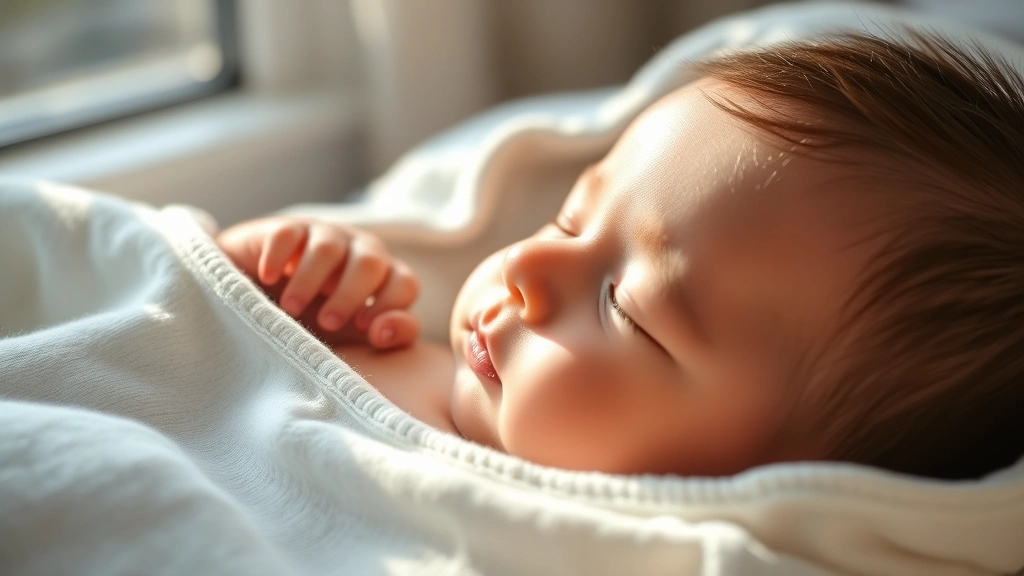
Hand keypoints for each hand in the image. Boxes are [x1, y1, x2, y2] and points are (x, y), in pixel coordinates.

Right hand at [216, 216, 419, 349]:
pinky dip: (278, 258)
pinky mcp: (285, 228)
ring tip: (290, 310)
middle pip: (370, 262)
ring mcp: (323, 236)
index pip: (404, 283)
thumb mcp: (356, 339)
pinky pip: (287, 234)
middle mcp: (359, 251)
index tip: (361, 328)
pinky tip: (268, 280)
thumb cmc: (319, 325)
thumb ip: (390, 336)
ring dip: (310, 282)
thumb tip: (385, 331)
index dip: (389, 305)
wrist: (260, 305)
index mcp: (384, 278)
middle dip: (350, 295)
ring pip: (328, 249)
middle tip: (326, 324)